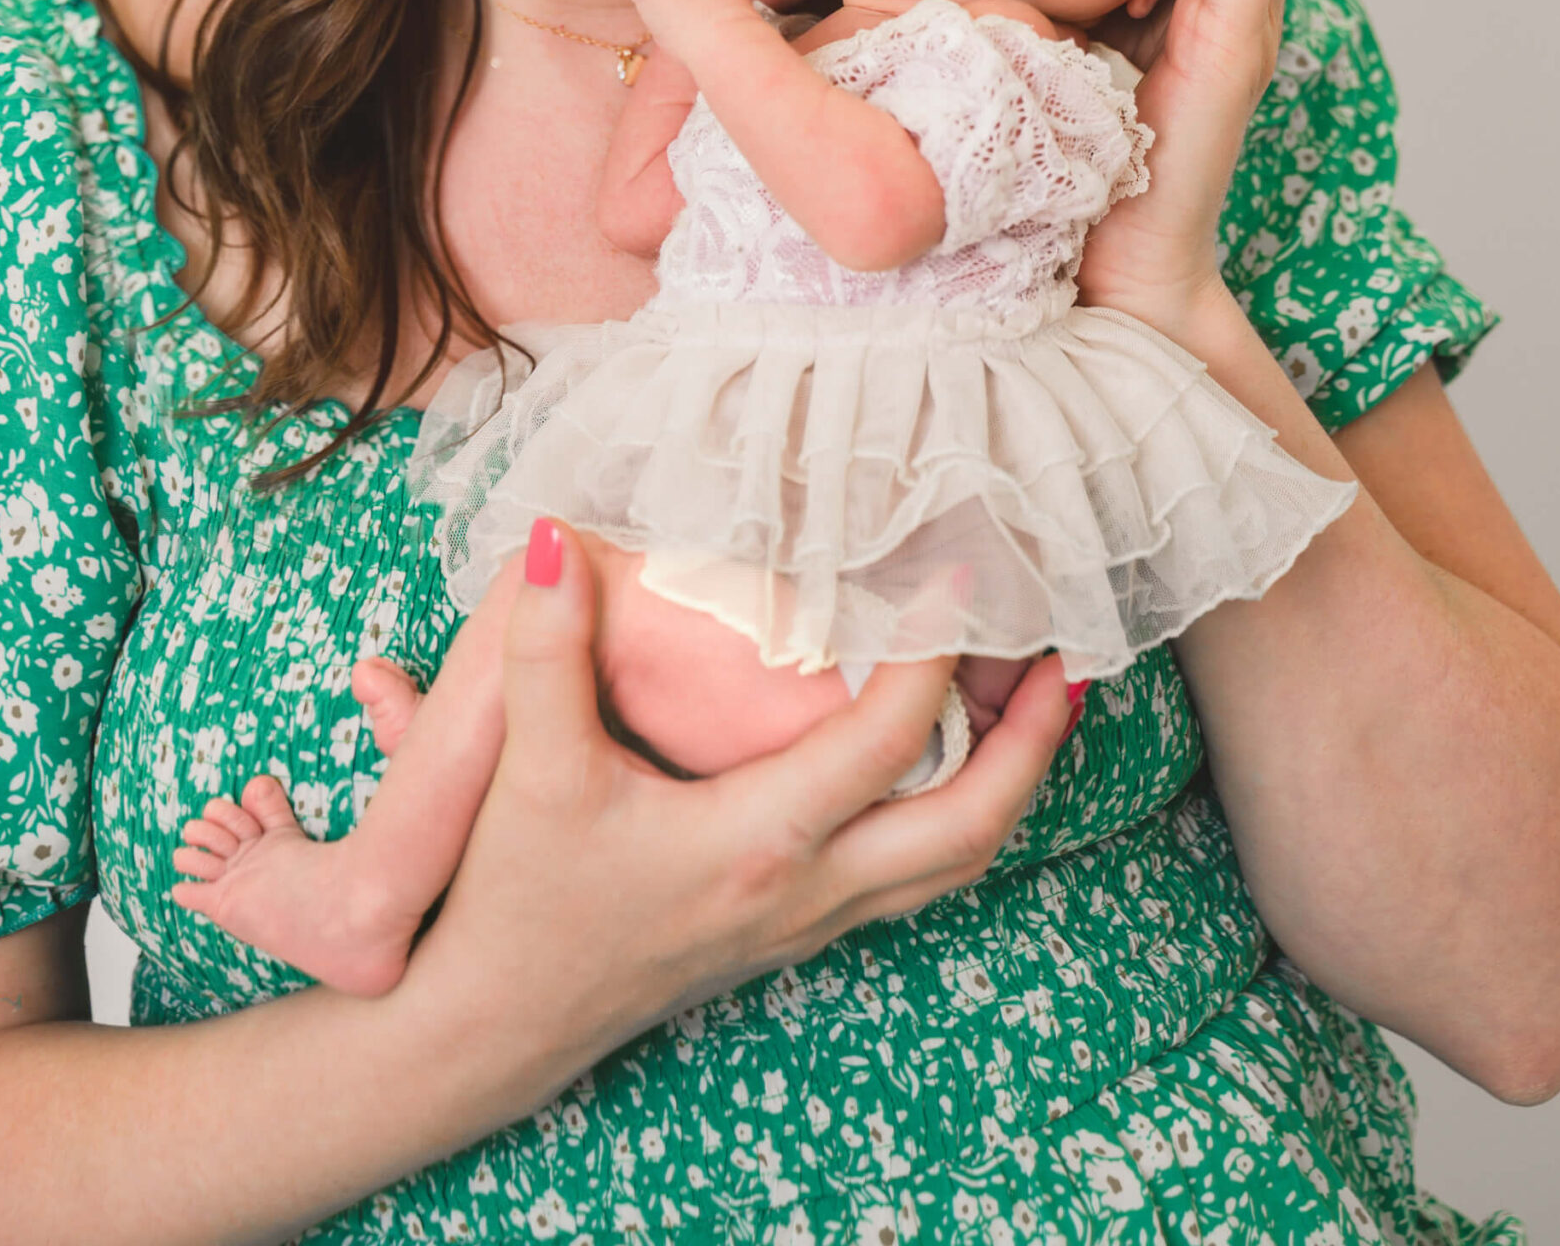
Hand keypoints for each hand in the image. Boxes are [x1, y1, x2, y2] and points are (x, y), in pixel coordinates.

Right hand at [394, 525, 1075, 1124]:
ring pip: (953, 863)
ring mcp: (807, 920)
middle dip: (1033, 743)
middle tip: (1067, 658)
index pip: (886, 742)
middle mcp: (806, 889)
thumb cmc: (515, 897)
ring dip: (1010, 783)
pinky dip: (956, 813)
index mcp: (757, 841)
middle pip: (969, 827)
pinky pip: (912, 876)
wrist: (492, 1024)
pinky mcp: (792, 930)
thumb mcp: (530, 770)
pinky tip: (949, 761)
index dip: (935, 655)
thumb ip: (545, 647)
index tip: (961, 577)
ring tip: (1038, 701)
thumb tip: (558, 535)